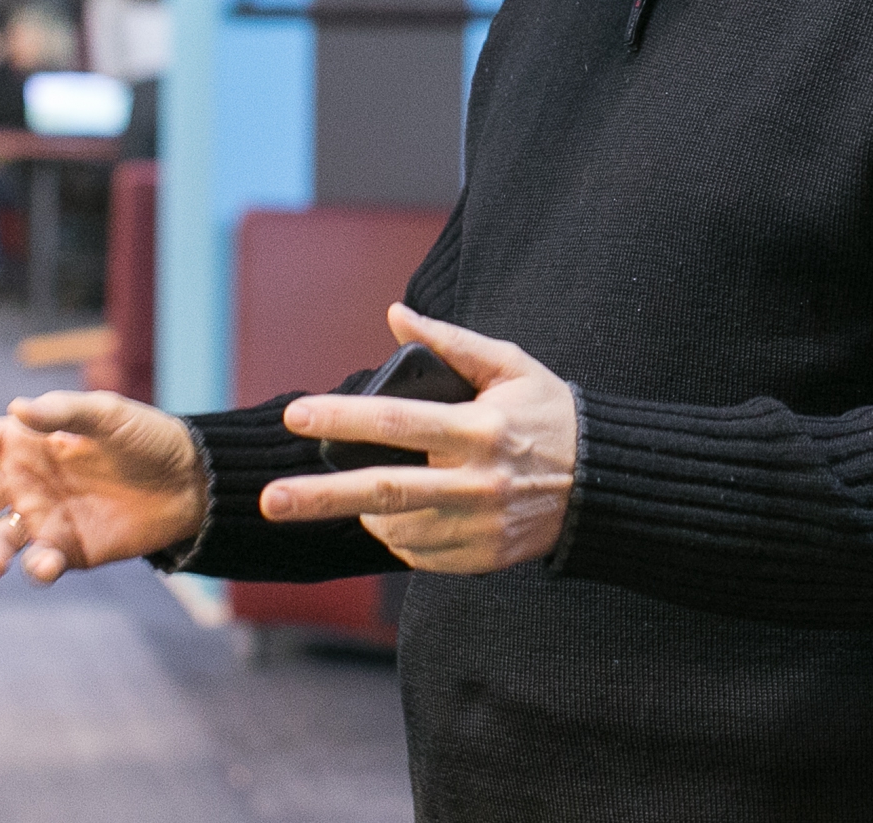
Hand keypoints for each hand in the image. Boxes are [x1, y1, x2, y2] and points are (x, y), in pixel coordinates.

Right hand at [0, 391, 207, 583]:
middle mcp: (23, 481)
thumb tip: (15, 410)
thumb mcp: (109, 415)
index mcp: (24, 441)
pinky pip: (38, 562)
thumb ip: (63, 412)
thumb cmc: (147, 437)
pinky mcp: (67, 550)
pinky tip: (43, 563)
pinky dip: (34, 567)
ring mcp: (42, 518)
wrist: (191, 481)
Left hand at [262, 305, 575, 574]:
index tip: (296, 416)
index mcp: (481, 429)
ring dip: (359, 513)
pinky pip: (419, 555)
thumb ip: (450, 342)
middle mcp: (477, 482)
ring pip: (396, 528)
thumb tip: (394, 315)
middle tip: (269, 499)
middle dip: (318, 497)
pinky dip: (395, 536)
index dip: (342, 419)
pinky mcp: (482, 558)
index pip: (396, 424)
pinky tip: (389, 517)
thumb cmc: (549, 414)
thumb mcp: (510, 366)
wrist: (604, 484)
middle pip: (382, 491)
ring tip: (339, 496)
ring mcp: (479, 526)